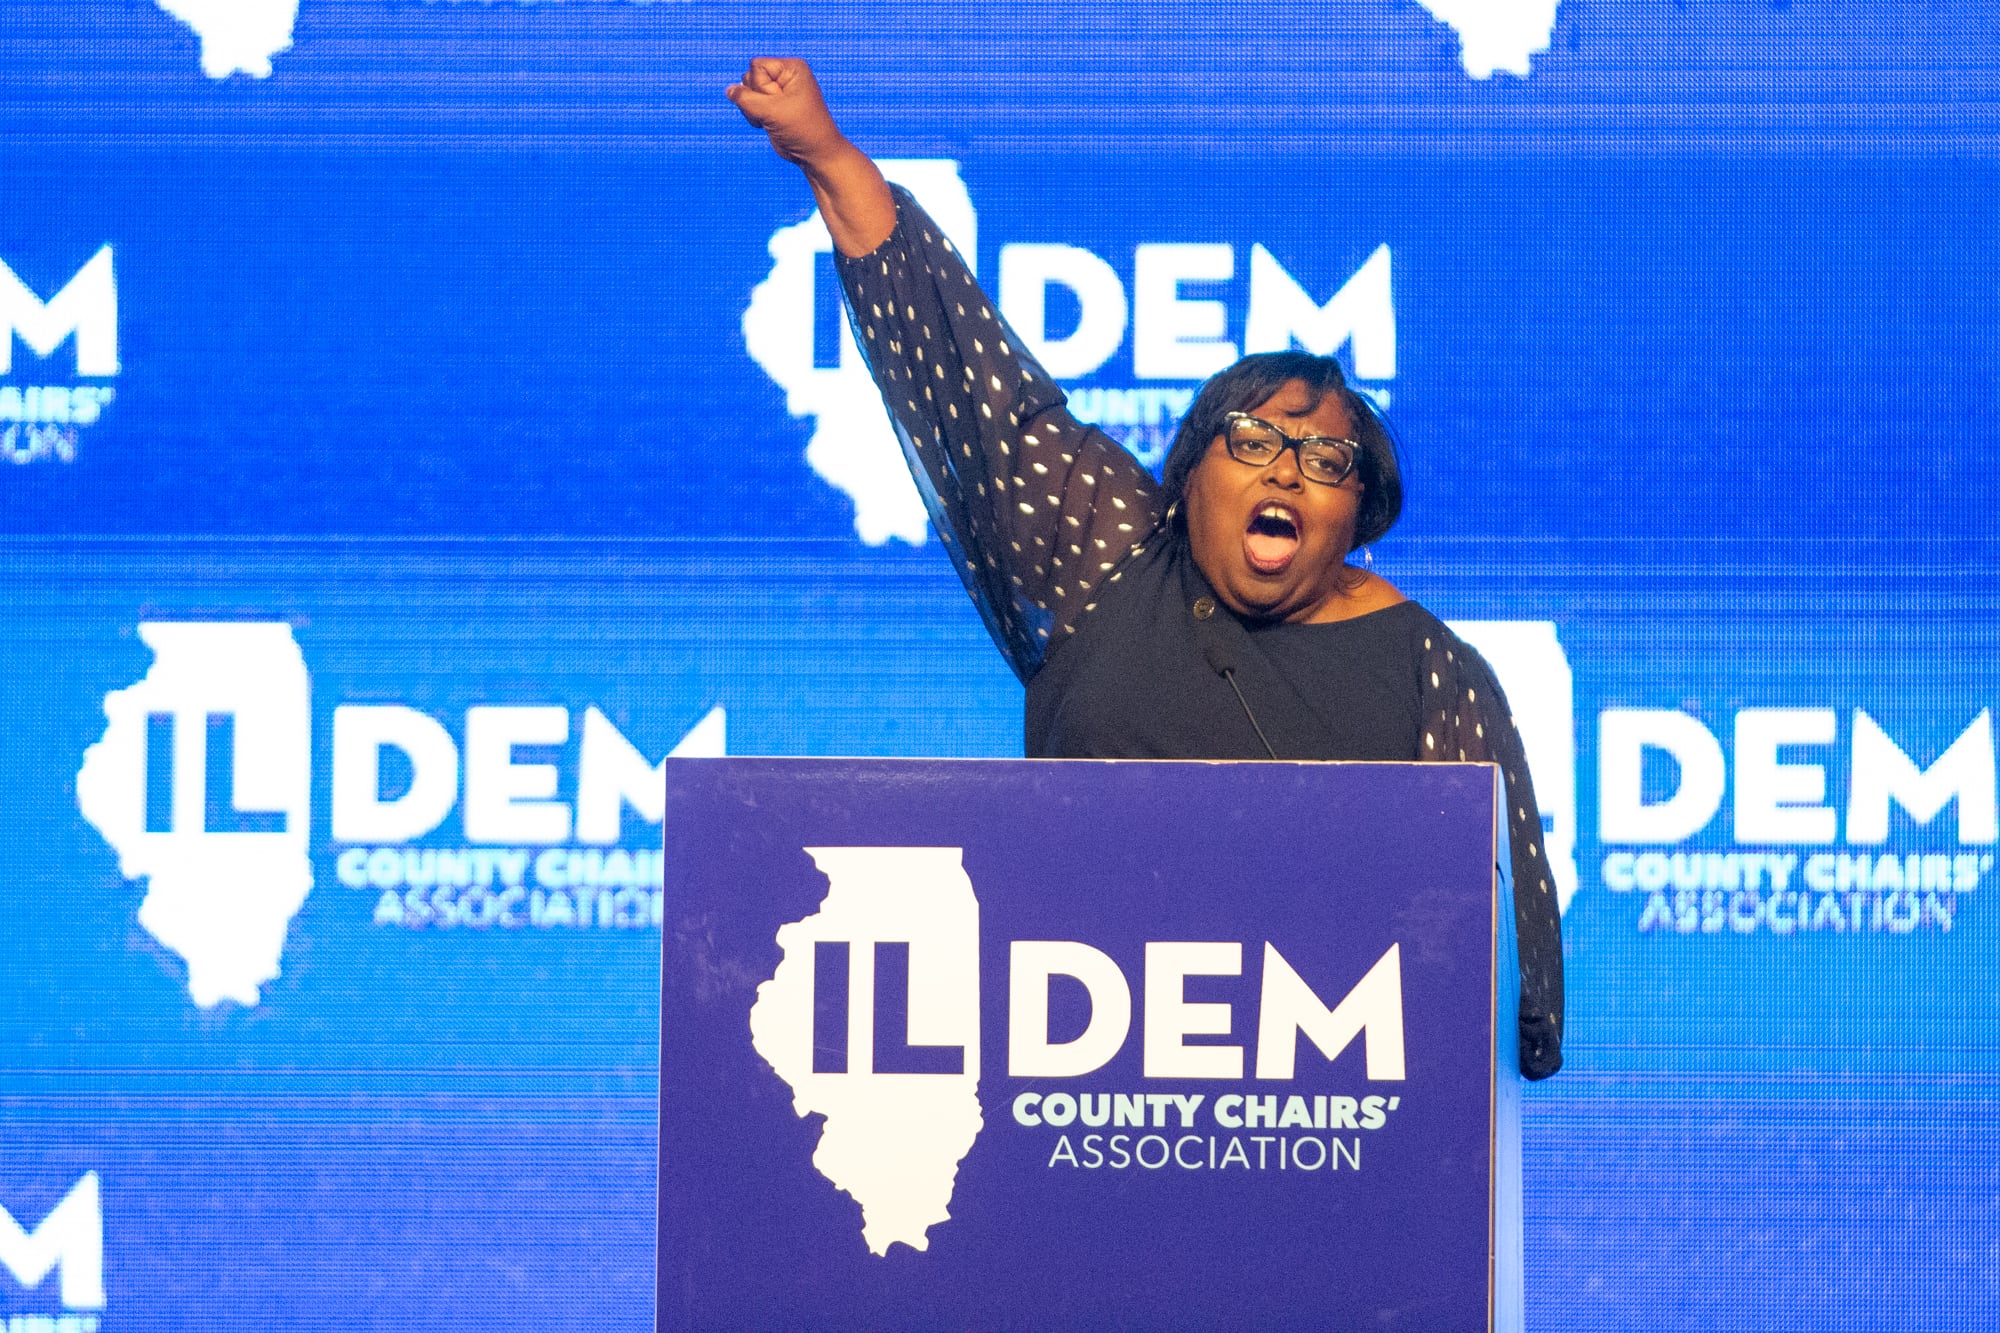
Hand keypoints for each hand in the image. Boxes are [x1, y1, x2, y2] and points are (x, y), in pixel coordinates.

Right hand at [727, 58, 846, 169]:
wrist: (815, 154)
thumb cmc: (801, 129)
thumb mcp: (771, 111)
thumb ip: (745, 98)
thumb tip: (729, 90)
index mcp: (792, 68)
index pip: (756, 66)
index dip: (760, 87)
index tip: (780, 102)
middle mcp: (784, 76)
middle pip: (748, 78)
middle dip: (756, 99)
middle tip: (777, 114)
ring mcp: (777, 91)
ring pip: (745, 92)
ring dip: (753, 110)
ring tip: (773, 120)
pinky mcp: (771, 105)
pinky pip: (748, 104)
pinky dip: (753, 117)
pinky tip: (768, 125)